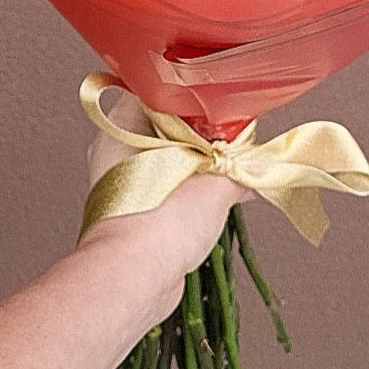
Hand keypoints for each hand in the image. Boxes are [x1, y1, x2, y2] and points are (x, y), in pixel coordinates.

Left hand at [83, 93, 247, 282]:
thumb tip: (253, 170)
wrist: (133, 280)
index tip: (226, 105)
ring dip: (196, 169)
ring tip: (224, 175)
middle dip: (202, 136)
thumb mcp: (213, 183)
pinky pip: (164, 190)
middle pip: (167, 126)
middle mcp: (115, 146)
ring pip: (167, 160)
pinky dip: (186, 194)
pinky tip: (212, 204)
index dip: (199, 96)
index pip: (164, 89)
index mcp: (124, 120)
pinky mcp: (130, 212)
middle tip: (231, 142)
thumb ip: (237, 168)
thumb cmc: (160, 219)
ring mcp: (121, 180)